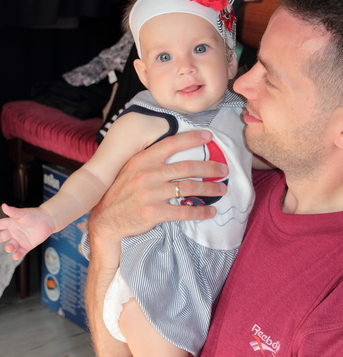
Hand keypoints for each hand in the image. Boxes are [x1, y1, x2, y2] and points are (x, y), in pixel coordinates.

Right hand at [0, 204, 53, 259]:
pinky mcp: (27, 245)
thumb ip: (13, 211)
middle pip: (2, 237)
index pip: (0, 225)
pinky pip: (20, 252)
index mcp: (11, 223)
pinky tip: (15, 255)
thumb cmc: (34, 215)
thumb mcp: (22, 213)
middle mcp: (14, 232)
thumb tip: (4, 206)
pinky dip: (17, 254)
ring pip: (11, 245)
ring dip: (9, 247)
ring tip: (9, 248)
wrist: (47, 220)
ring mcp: (20, 239)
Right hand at [89, 130, 227, 243]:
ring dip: (210, 189)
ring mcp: (150, 194)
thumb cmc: (122, 193)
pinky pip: (184, 212)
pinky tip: (210, 212)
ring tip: (221, 190)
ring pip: (189, 188)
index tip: (209, 137)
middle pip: (186, 167)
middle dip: (210, 168)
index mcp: (142, 160)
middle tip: (224, 169)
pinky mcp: (153, 213)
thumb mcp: (131, 170)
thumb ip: (150, 162)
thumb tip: (176, 154)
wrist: (105, 220)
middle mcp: (147, 174)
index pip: (170, 144)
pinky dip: (200, 212)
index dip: (191, 139)